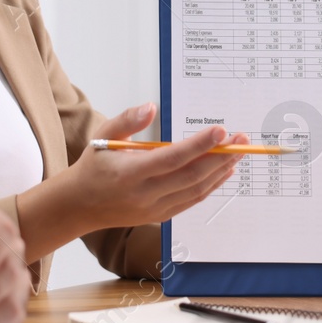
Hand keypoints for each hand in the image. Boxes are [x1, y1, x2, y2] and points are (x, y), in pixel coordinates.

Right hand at [49, 103, 247, 235]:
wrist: (80, 206)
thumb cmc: (93, 167)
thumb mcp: (103, 136)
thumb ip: (127, 120)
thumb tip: (151, 107)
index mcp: (130, 173)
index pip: (171, 158)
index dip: (199, 145)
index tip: (221, 131)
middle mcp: (145, 194)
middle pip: (191, 176)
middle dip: (220, 157)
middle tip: (241, 139)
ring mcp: (155, 208)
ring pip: (196, 190)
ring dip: (221, 171)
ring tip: (239, 152)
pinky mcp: (161, 216)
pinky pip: (192, 201)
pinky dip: (211, 186)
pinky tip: (224, 171)